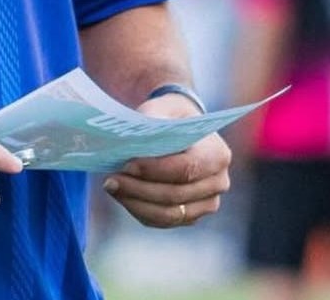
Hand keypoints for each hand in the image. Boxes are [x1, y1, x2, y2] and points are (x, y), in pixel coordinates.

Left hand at [101, 93, 230, 228]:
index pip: (187, 169)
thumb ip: (151, 120)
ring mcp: (207, 202)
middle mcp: (218, 183)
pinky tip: (121, 195)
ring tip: (112, 187)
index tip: (127, 165)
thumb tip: (131, 141)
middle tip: (111, 180)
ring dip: (136, 202)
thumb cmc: (169, 116)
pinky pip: (164, 220)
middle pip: (176, 195)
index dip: (155, 170)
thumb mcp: (161, 108)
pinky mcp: (192, 215)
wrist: (181, 129)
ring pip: (170, 214)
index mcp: (217, 154)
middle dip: (140, 189)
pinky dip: (140, 210)